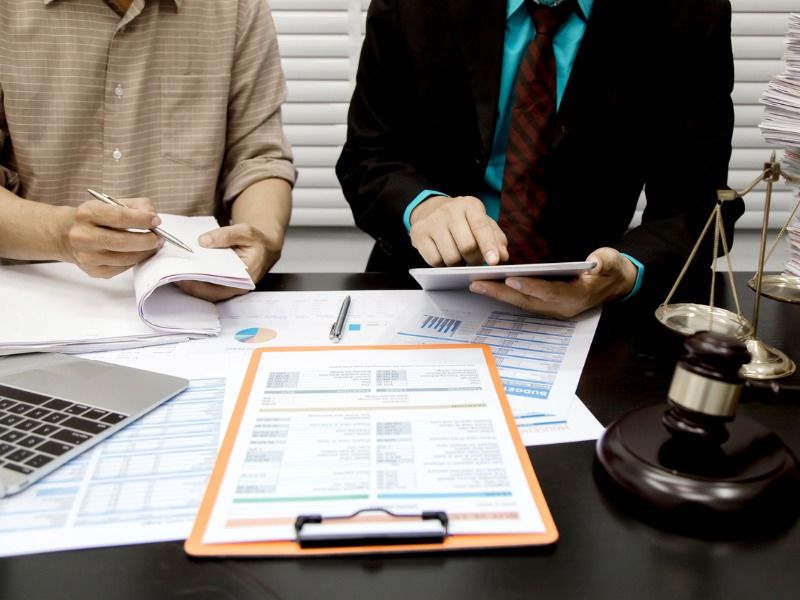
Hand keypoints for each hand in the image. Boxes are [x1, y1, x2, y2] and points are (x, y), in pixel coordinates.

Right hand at [61, 197, 162, 278]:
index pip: (119, 217)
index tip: (156, 221)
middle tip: (159, 238)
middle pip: (123, 242)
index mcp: (87, 214)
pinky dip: (135, 261)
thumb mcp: (110, 203)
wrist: (66, 234)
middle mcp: (83, 236)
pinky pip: (122, 268)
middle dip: (147, 240)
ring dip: (145, 252)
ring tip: (153, 245)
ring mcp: (87, 256)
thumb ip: (135, 206)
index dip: (142, 220)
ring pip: (126, 258)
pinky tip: (138, 253)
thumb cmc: (95, 218)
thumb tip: (153, 217)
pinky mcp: (93, 270)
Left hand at [175, 223, 282, 301]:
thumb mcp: (245, 232)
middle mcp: (237, 287)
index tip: (183, 278)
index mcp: (245, 277)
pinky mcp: (223, 285)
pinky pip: (208, 287)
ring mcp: (230, 288)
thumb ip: (225, 235)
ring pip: (207, 293)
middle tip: (171, 277)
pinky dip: (195, 281)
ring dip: (191, 286)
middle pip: (210, 293)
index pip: (220, 287)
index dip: (200, 285)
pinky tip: (183, 273)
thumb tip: (203, 241)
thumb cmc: (257, 241)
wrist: (264, 246)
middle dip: (190, 286)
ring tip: (173, 275)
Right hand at [409, 196, 507, 265]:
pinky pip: (435, 261)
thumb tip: (502, 256)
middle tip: (474, 260)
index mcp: (470, 205)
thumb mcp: (481, 222)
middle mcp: (450, 210)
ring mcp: (432, 221)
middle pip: (467, 247)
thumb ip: (496, 238)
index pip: (481, 227)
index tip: (494, 261)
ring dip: (458, 263)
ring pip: (451, 257)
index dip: (489, 246)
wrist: (430, 210)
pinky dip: (442, 264)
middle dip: (474, 260)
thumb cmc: (462, 220)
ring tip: (458, 256)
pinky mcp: (418, 234)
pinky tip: (444, 255)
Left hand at [468, 247, 637, 318]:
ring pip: (521, 303)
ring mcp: (552, 309)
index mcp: (576, 297)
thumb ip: (606, 261)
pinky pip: (522, 301)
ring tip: (476, 284)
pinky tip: (489, 285)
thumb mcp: (613, 262)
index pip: (550, 292)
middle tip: (478, 283)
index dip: (531, 286)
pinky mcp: (546, 306)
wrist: (614, 285)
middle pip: (527, 300)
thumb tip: (596, 260)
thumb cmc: (611, 270)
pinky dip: (505, 294)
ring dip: (498, 294)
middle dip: (501, 292)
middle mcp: (561, 307)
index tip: (511, 278)